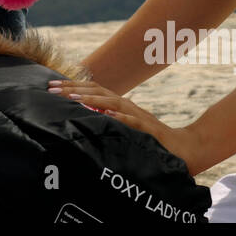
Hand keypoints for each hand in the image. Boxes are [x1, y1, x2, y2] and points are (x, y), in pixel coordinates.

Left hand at [49, 79, 207, 174]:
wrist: (184, 149)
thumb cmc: (150, 140)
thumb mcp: (124, 129)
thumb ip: (106, 121)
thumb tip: (81, 117)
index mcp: (120, 105)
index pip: (93, 90)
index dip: (72, 86)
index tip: (51, 86)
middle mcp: (128, 107)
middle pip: (98, 92)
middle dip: (74, 88)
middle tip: (52, 89)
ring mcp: (139, 117)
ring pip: (113, 103)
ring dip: (93, 99)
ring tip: (74, 98)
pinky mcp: (150, 130)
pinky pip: (134, 122)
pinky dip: (121, 118)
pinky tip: (108, 115)